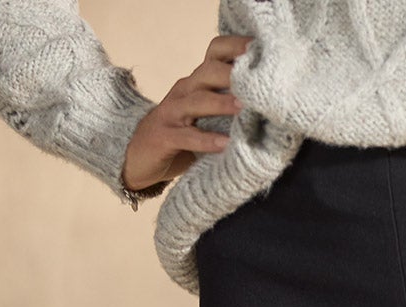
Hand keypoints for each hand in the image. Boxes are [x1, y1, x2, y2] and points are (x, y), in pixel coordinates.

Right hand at [120, 34, 253, 190]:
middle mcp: (184, 91)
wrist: (137, 158)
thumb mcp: (204, 117)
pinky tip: (225, 144)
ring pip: (197, 101)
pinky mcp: (164, 136)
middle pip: (207, 72)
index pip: (214, 54)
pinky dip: (206, 140)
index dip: (235, 48)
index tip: (260, 51)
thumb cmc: (180, 138)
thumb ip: (227, 109)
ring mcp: (172, 113)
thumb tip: (267, 109)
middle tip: (257, 81)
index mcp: (196, 83)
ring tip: (242, 108)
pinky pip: (187, 137)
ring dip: (221, 103)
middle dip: (232, 74)